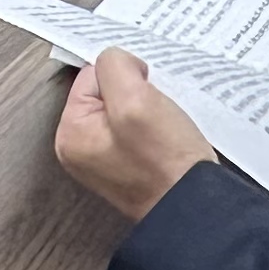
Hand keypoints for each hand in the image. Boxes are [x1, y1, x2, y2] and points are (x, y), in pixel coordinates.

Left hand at [53, 49, 215, 225]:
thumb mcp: (134, 100)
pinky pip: (140, 126)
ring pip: (128, 106)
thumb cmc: (165, 163)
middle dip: (136, 92)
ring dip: (149, 107)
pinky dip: (157, 123)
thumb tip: (119, 60)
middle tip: (156, 112)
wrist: (197, 208)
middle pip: (109, 89)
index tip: (143, 96)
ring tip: (164, 124)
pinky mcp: (133, 163)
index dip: (123, 77)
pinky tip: (169, 135)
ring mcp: (108, 158)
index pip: (92, 75)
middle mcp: (83, 149)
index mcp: (71, 134)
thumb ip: (115, 66)